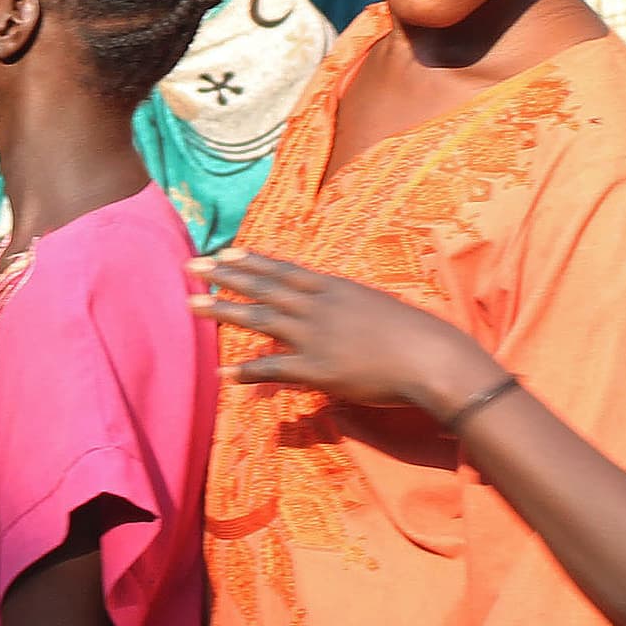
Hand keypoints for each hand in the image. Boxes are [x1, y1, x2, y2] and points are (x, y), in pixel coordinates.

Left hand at [192, 251, 504, 426]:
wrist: (432, 358)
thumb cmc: (417, 335)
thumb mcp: (380, 309)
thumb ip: (353, 309)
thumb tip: (342, 316)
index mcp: (335, 287)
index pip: (284, 269)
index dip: (253, 260)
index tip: (227, 250)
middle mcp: (319, 305)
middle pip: (263, 285)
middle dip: (225, 274)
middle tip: (192, 264)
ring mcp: (315, 335)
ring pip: (258, 318)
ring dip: (223, 311)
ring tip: (192, 304)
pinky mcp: (317, 368)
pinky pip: (272, 369)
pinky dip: (246, 372)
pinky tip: (223, 374)